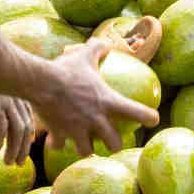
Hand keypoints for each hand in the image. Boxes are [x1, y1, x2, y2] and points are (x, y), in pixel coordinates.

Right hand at [0, 83, 35, 162]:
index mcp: (13, 88)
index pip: (26, 114)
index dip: (26, 132)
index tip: (24, 146)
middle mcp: (14, 95)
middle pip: (26, 126)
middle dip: (23, 146)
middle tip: (18, 163)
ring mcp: (6, 100)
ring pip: (17, 131)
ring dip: (14, 149)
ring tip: (8, 163)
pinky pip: (1, 128)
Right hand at [24, 41, 156, 159]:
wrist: (40, 82)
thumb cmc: (65, 69)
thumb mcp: (83, 55)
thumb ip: (97, 48)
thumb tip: (104, 41)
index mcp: (108, 102)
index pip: (137, 112)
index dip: (149, 117)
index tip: (153, 119)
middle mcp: (96, 120)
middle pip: (114, 144)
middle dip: (113, 144)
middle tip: (110, 139)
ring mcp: (78, 130)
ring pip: (87, 151)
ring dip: (85, 148)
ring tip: (83, 143)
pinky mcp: (60, 134)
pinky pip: (60, 146)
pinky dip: (57, 144)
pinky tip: (54, 140)